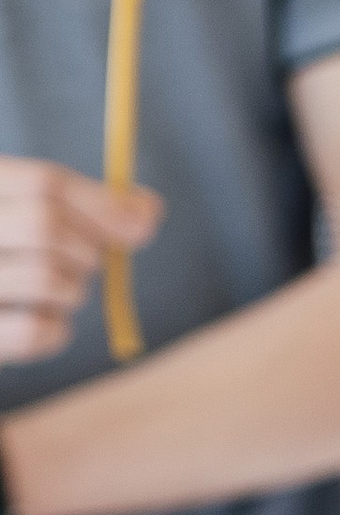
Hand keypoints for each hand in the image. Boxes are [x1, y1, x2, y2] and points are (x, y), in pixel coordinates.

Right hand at [0, 157, 160, 365]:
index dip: (104, 203)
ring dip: (73, 289)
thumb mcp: (32, 216)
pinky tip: (44, 320)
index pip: (46, 183)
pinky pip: (37, 331)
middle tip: (90, 263)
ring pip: (47, 278)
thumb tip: (150, 209)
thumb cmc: (10, 257)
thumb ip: (86, 208)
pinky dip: (57, 330)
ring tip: (59, 290)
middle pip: (46, 226)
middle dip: (87, 249)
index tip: (147, 219)